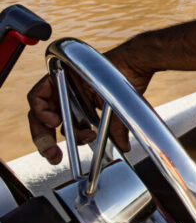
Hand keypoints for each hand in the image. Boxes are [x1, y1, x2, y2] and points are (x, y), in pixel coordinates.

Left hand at [26, 41, 153, 164]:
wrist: (133, 65)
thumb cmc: (128, 83)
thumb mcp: (118, 114)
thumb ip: (117, 130)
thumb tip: (124, 147)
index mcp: (79, 106)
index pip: (61, 128)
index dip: (56, 144)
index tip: (59, 157)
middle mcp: (68, 96)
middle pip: (44, 123)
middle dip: (45, 142)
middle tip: (54, 156)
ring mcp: (61, 86)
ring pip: (38, 111)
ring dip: (42, 128)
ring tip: (56, 134)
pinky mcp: (56, 77)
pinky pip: (36, 96)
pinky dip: (39, 110)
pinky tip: (53, 120)